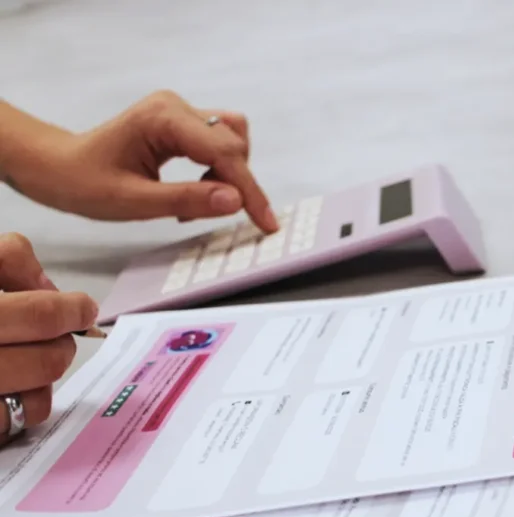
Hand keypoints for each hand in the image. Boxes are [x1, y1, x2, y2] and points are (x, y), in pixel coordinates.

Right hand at [0, 233, 97, 443]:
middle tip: (57, 336)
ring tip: (29, 361)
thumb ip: (5, 259)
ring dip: (43, 380)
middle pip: (47, 359)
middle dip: (61, 345)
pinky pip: (9, 425)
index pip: (37, 315)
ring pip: (35, 400)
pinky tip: (6, 387)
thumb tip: (50, 287)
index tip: (82, 307)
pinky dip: (19, 407)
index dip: (70, 310)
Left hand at [4, 91, 277, 232]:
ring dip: (227, 177)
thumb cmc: (86, 182)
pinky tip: (192, 193)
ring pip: (232, 142)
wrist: (59, 167)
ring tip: (194, 203)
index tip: (266, 222)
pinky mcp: (182, 123)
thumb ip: (188, 199)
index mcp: (163, 119)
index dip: (249, 190)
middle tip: (202, 214)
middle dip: (233, 185)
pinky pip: (218, 146)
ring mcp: (179, 112)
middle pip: (234, 145)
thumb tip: (235, 201)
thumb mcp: (135, 202)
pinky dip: (216, 173)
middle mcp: (175, 107)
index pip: (225, 154)